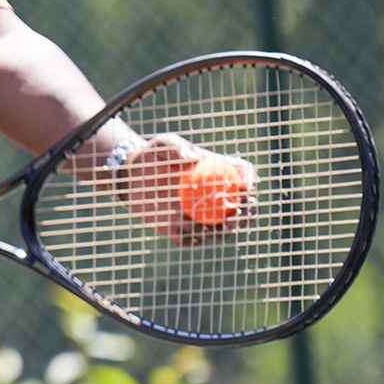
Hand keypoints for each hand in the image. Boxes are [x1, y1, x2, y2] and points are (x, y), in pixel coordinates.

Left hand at [119, 133, 257, 246]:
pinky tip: (181, 230)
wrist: (132, 176)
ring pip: (221, 229)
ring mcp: (206, 216)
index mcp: (224, 172)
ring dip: (218, 231)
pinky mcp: (186, 231)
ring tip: (205, 226)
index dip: (251, 182)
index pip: (245, 176)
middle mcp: (221, 196)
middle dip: (246, 215)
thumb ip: (175, 146)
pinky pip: (193, 238)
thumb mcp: (162, 144)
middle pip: (243, 208)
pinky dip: (191, 236)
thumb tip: (190, 158)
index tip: (245, 188)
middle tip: (234, 217)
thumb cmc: (154, 155)